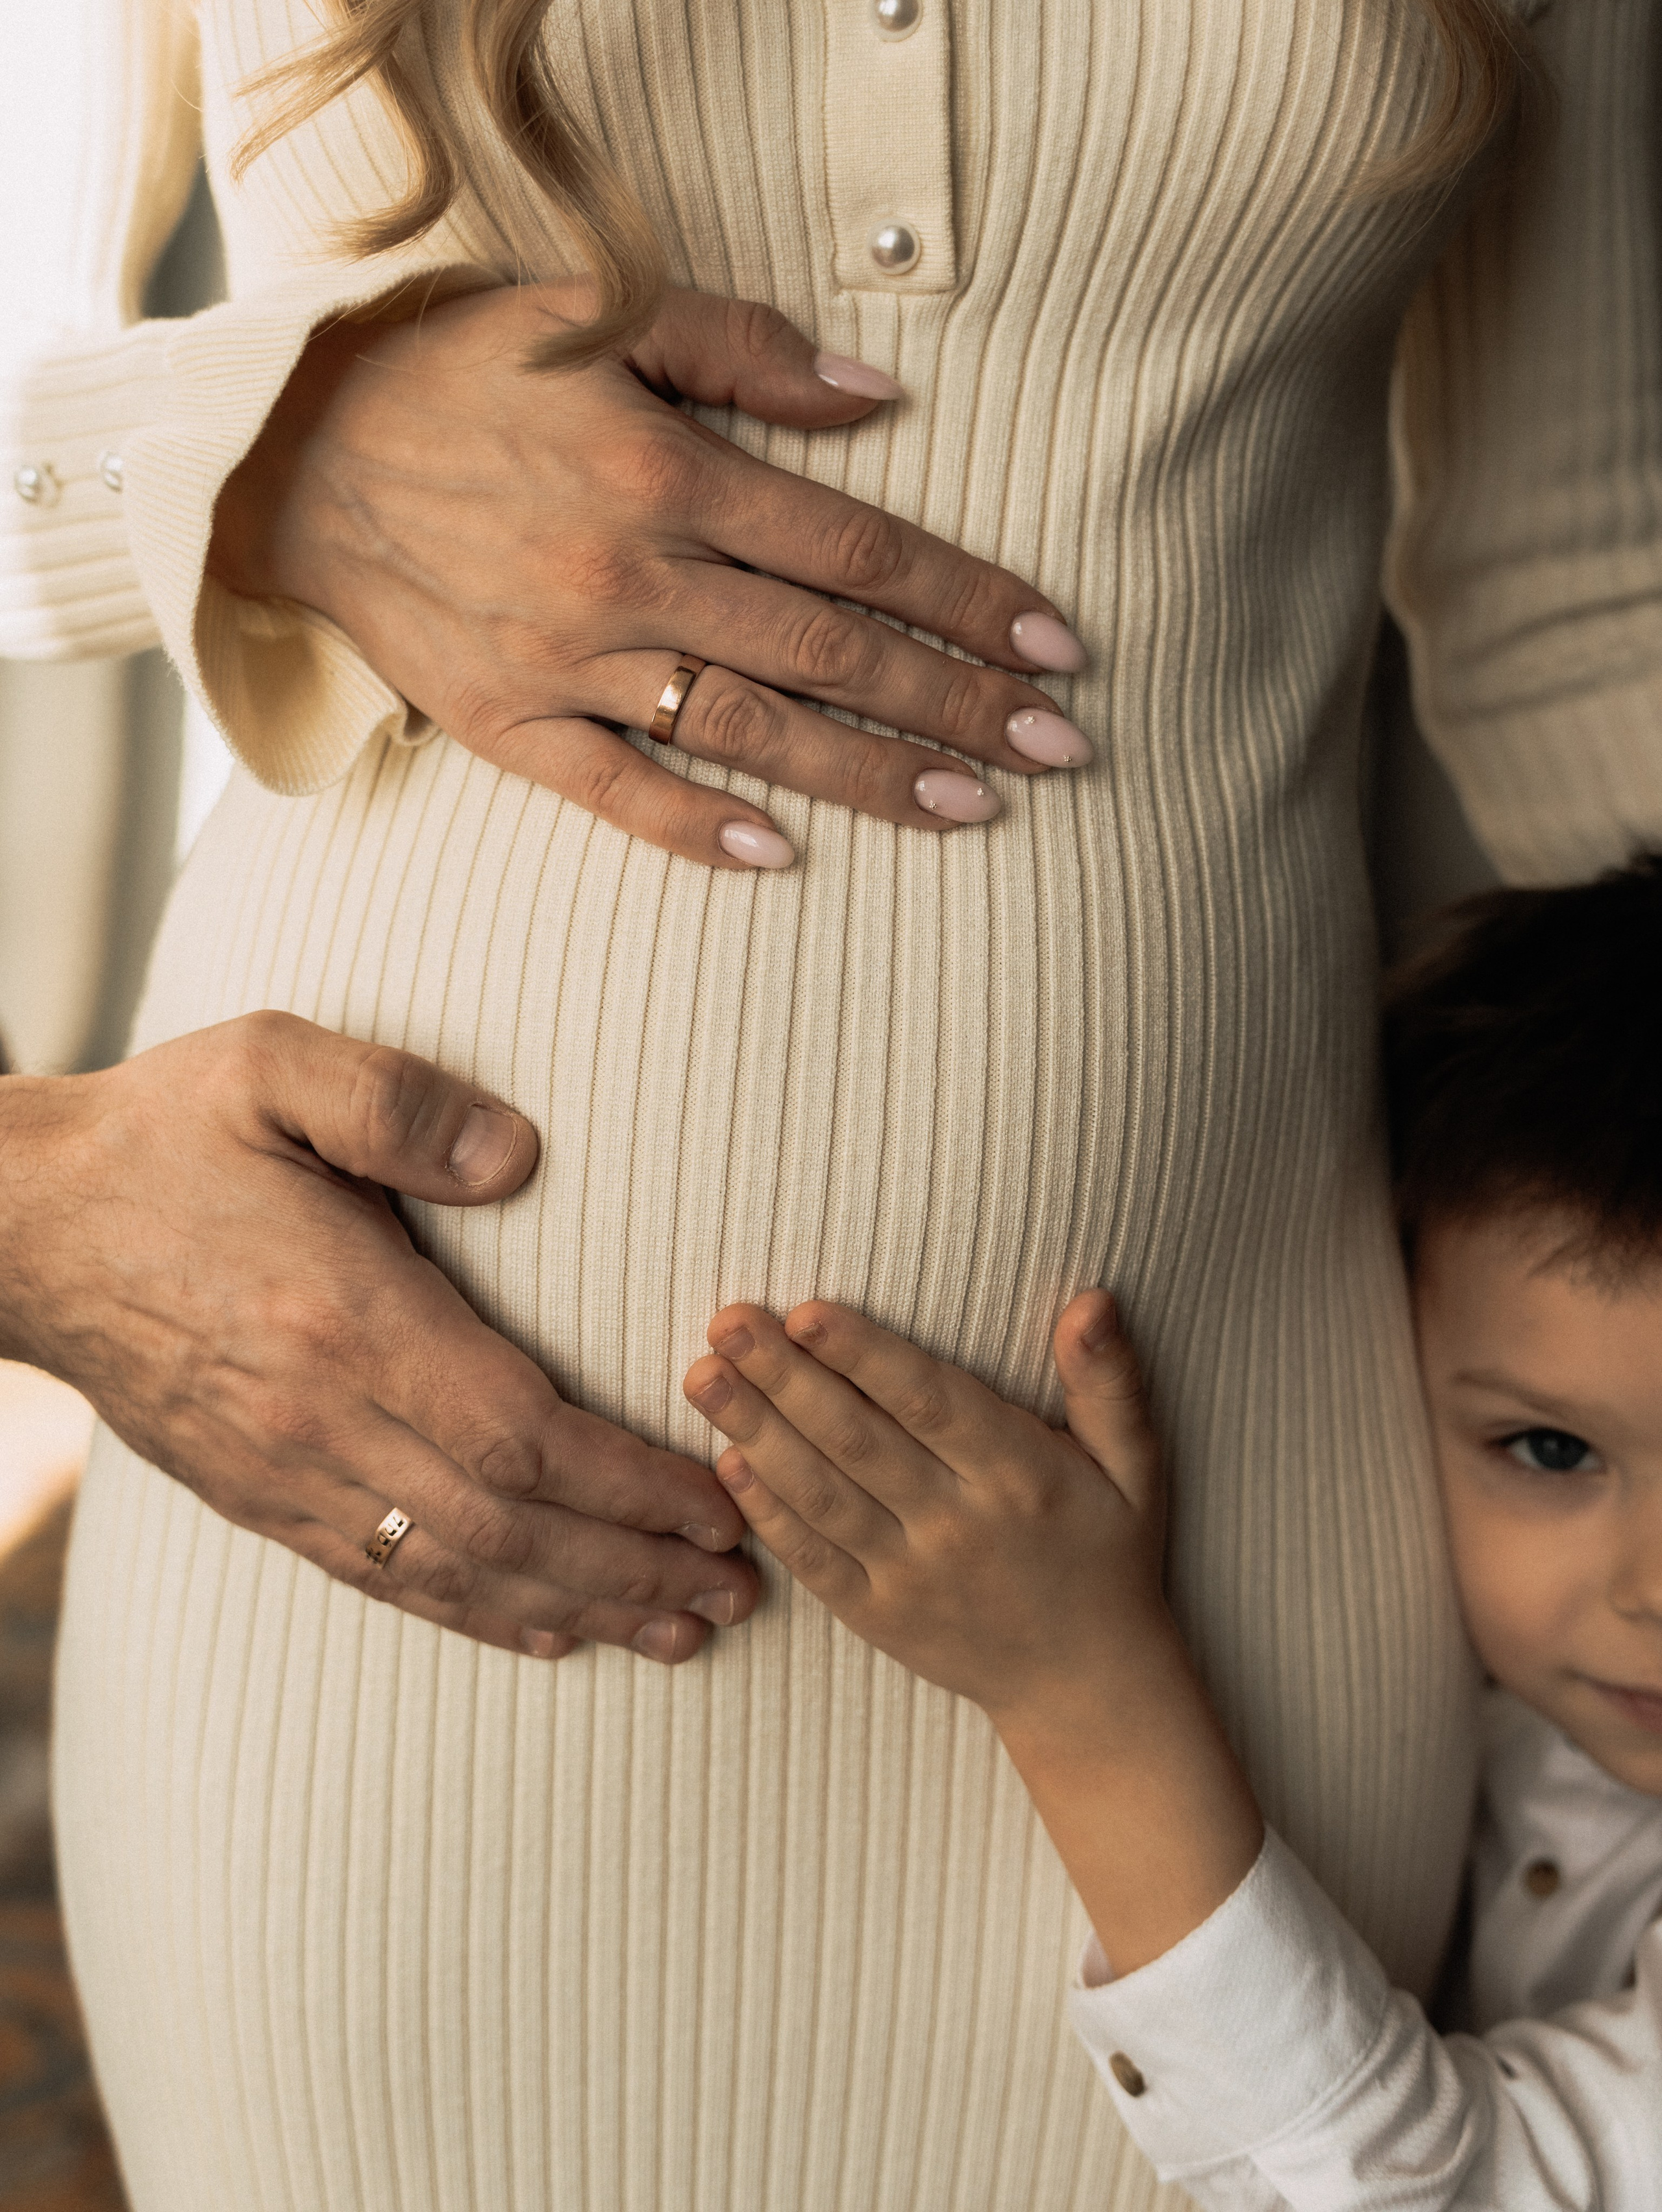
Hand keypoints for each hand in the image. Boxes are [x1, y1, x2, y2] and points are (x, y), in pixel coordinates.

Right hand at [0, 1012, 754, 1662]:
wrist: (20, 1227)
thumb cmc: (162, 1133)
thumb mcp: (272, 1065)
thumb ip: (398, 1102)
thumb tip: (520, 1155)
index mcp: (345, 1318)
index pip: (520, 1435)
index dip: (632, 1485)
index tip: (721, 1504)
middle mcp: (319, 1420)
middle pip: (507, 1528)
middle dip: (635, 1566)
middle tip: (742, 1588)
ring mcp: (283, 1472)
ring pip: (454, 1572)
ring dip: (579, 1608)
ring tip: (681, 1630)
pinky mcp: (255, 1495)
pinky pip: (382, 1577)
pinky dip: (477, 1613)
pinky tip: (548, 1629)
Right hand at [210, 283, 1092, 868]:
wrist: (298, 454)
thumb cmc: (465, 374)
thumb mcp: (602, 313)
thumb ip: (745, 349)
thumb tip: (877, 400)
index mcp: (671, 475)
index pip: (860, 553)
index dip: (970, 600)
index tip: (1057, 645)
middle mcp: (634, 578)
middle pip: (833, 655)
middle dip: (960, 704)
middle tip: (1062, 750)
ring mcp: (572, 664)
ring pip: (751, 733)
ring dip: (871, 776)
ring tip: (972, 809)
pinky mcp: (511, 726)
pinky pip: (616, 793)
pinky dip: (696, 827)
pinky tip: (780, 858)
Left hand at [683, 1293, 1261, 1972]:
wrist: (1087, 1686)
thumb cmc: (1109, 1555)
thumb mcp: (1136, 1468)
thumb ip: (1109, 1382)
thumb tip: (1091, 1301)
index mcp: (1021, 1477)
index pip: (931, 1404)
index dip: (866, 1356)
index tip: (807, 1311)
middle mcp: (960, 1527)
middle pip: (857, 1442)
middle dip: (784, 1379)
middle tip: (725, 1322)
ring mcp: (912, 1577)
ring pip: (822, 1495)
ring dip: (755, 1432)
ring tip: (702, 1377)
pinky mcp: (877, 1616)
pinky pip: (813, 1558)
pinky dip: (767, 1511)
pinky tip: (726, 1460)